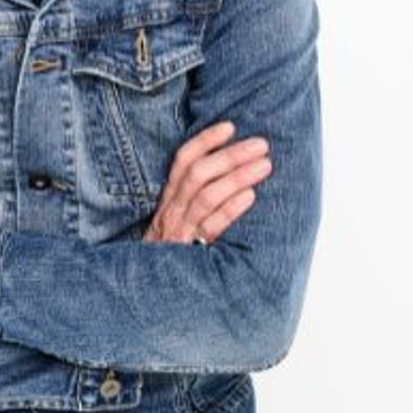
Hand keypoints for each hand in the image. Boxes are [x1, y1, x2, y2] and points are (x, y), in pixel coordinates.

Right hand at [142, 120, 272, 244]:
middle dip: (230, 155)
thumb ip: (192, 195)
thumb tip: (226, 168)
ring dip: (237, 177)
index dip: (205, 141)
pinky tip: (250, 197)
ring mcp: (180, 229)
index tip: (230, 126)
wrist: (147, 286)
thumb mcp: (175, 218)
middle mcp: (172, 210)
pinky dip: (230, 210)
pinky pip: (211, 227)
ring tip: (265, 166)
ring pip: (206, 196)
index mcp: (169, 198)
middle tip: (261, 144)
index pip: (183, 160)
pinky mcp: (190, 251)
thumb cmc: (171, 248)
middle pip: (198, 174)